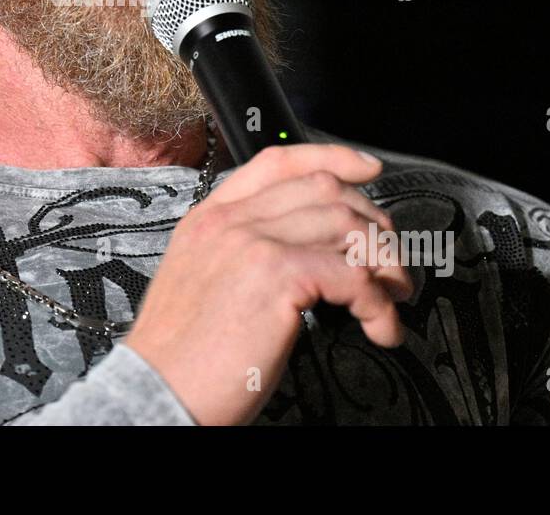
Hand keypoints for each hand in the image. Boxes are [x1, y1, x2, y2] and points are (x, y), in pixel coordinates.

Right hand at [126, 143, 412, 425]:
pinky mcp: (277, 277)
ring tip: (392, 297)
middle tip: (388, 261)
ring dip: (384, 263)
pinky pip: (354, 275)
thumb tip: (306, 250)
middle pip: (324, 190)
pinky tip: (380, 328)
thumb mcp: (199, 279)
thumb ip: (239, 250)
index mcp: (210, 218)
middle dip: (371, 221)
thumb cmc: (181, 354)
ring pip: (346, 226)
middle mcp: (231, 221)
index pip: (278, 162)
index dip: (331, 158)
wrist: (158, 391)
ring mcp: (254, 243)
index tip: (367, 169)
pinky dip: (379, 304)